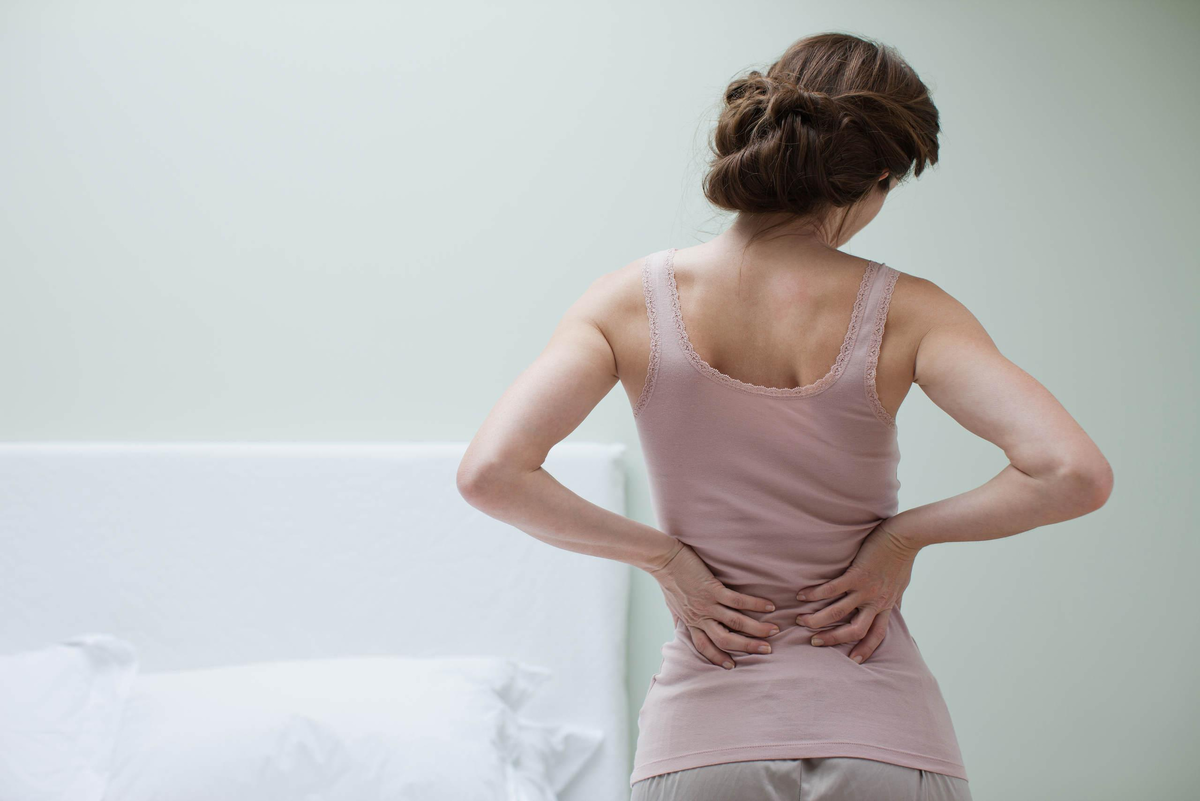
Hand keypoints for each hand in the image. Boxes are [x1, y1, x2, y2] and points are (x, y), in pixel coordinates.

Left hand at [649, 540, 777, 669]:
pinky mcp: (712, 589)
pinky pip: (737, 600)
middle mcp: (700, 617)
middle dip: (747, 647)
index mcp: (691, 622)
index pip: (704, 647)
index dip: (717, 658)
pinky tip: (769, 606)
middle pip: (725, 640)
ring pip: (735, 622)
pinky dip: (754, 604)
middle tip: (766, 650)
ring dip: (756, 628)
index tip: (732, 666)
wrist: (663, 560)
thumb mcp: (672, 605)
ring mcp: (707, 604)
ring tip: (774, 630)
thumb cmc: (668, 581)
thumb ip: (679, 618)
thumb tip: (678, 626)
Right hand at [794, 522, 919, 663]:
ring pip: (838, 612)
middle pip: (854, 630)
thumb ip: (894, 598)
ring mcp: (865, 589)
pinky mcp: (856, 574)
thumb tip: (896, 607)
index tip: (854, 661)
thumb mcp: (901, 585)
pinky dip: (815, 593)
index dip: (866, 649)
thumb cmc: (903, 559)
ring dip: (818, 619)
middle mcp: (875, 602)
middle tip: (814, 641)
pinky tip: (802, 595)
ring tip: (801, 621)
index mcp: (885, 605)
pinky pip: (832, 589)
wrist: (905, 537)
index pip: (877, 635)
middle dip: (833, 638)